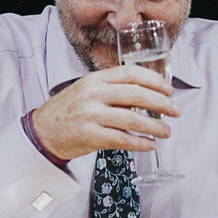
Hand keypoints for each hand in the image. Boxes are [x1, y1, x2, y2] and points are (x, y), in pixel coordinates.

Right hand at [30, 66, 180, 160]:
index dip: (154, 81)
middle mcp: (93, 94)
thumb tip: (148, 95)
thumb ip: (113, 88)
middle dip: (162, 103)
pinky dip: (141, 143)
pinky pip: (122, 139)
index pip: (131, 73)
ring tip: (167, 131)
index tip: (169, 90)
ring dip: (155, 126)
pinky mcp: (90, 136)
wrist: (41, 132)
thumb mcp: (87, 89)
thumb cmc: (69, 110)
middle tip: (176, 111)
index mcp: (95, 79)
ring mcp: (91, 115)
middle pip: (137, 95)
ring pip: (132, 119)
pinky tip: (151, 144)